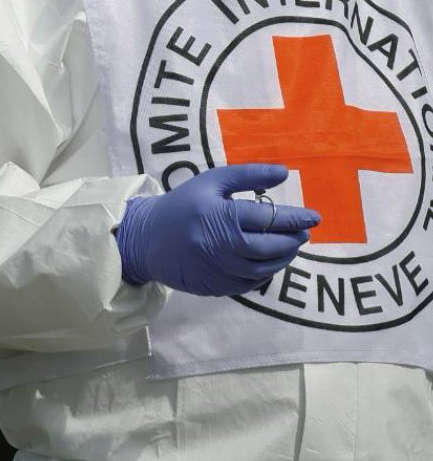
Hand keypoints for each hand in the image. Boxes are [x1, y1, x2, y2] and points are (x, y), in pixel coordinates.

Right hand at [115, 163, 319, 296]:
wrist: (147, 238)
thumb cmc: (183, 205)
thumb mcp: (211, 182)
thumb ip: (247, 175)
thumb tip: (284, 173)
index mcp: (218, 215)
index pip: (266, 218)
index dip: (294, 217)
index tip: (314, 216)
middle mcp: (220, 245)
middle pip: (269, 246)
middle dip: (292, 238)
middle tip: (304, 231)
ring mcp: (218, 270)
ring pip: (264, 268)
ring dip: (284, 256)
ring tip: (291, 244)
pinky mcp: (216, 287)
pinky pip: (251, 283)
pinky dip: (267, 272)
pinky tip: (270, 260)